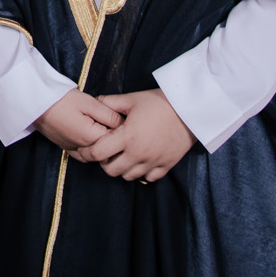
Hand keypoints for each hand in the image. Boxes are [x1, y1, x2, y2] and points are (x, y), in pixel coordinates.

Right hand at [35, 89, 121, 152]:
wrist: (34, 102)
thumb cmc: (61, 100)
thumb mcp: (89, 102)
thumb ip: (109, 114)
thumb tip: (124, 123)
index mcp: (91, 137)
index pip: (117, 141)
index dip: (124, 130)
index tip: (124, 119)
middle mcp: (83, 148)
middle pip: (108, 151)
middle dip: (114, 140)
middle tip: (114, 122)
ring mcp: (73, 150)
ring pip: (96, 156)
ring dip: (102, 146)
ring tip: (102, 130)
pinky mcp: (65, 148)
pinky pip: (83, 156)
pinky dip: (90, 150)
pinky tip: (90, 139)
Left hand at [82, 88, 196, 181]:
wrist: (189, 110)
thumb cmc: (159, 102)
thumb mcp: (131, 99)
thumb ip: (109, 102)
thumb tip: (94, 102)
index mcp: (127, 137)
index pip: (98, 153)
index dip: (88, 153)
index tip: (86, 150)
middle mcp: (138, 153)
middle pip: (112, 171)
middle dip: (104, 163)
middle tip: (106, 152)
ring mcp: (153, 162)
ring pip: (129, 176)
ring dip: (122, 168)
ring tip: (122, 156)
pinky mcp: (167, 165)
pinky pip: (149, 178)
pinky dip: (141, 172)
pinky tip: (140, 160)